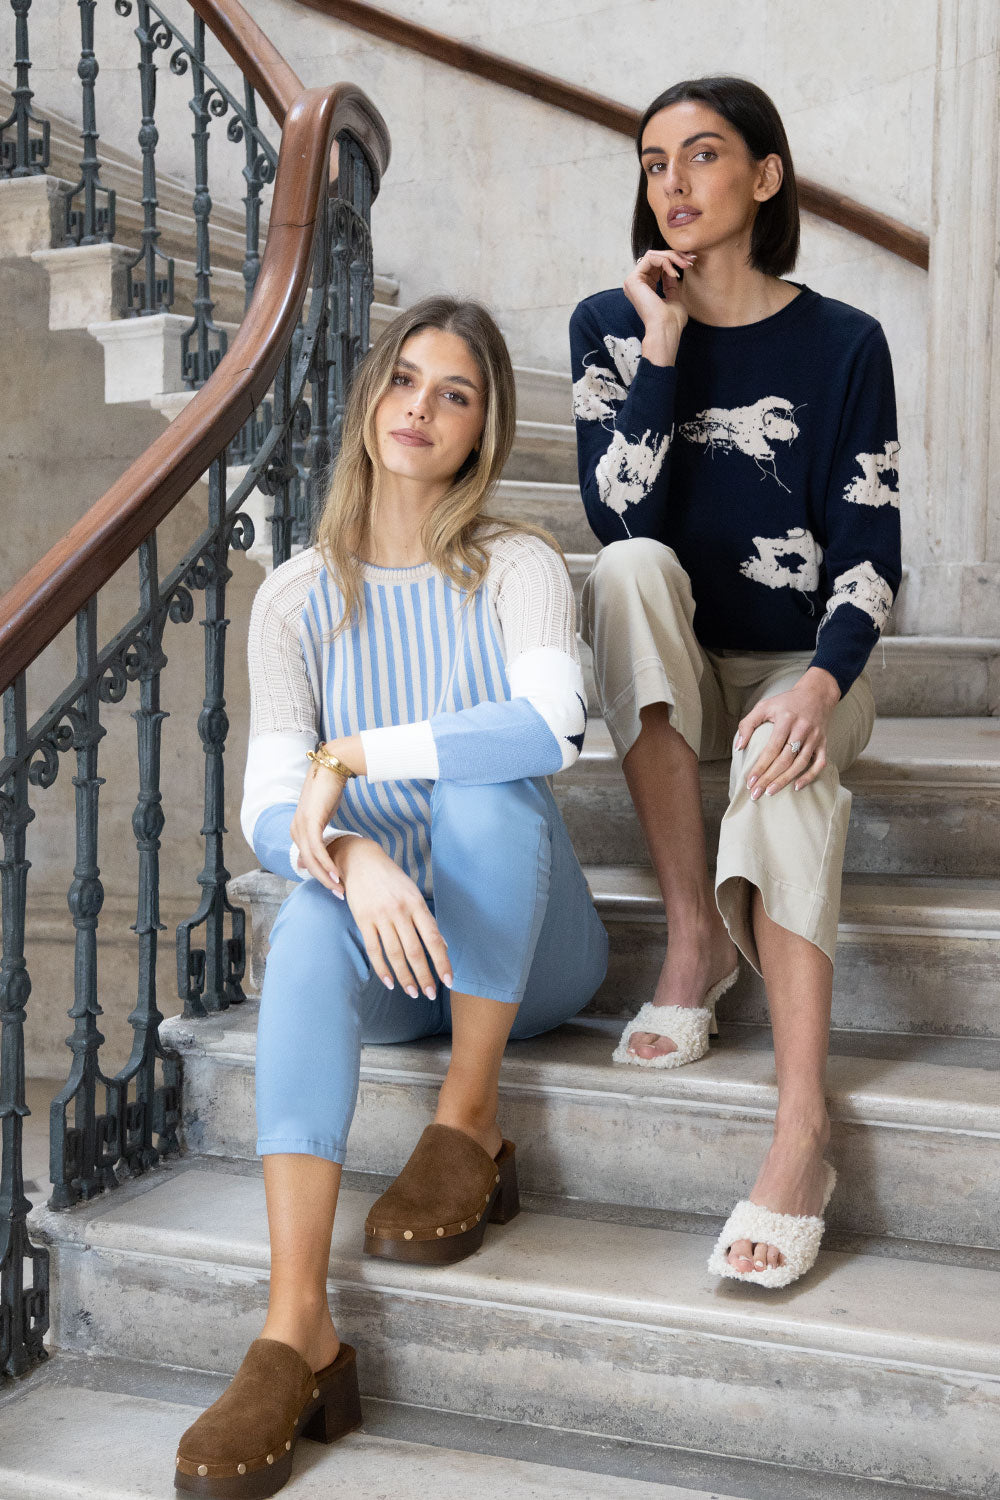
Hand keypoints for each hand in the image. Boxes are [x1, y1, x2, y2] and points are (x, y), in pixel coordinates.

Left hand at [289, 735, 364, 895]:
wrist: (333, 768)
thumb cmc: (330, 790)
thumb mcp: (323, 815)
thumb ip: (319, 833)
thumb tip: (318, 848)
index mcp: (297, 830)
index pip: (306, 860)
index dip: (320, 876)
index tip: (335, 886)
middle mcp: (295, 830)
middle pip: (308, 864)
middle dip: (323, 881)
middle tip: (339, 894)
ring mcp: (301, 826)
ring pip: (311, 860)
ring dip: (326, 876)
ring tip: (340, 888)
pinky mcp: (310, 822)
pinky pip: (317, 850)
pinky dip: (327, 863)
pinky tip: (336, 873)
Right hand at [335, 836, 451, 998]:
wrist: (360, 860)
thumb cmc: (391, 879)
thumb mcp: (413, 893)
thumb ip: (426, 919)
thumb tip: (442, 945)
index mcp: (416, 904)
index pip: (433, 939)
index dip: (442, 962)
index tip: (449, 981)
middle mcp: (400, 911)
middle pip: (415, 951)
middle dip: (424, 976)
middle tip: (430, 994)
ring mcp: (380, 916)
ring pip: (395, 954)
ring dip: (405, 977)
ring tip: (412, 992)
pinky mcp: (363, 920)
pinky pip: (374, 950)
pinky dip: (382, 968)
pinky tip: (390, 982)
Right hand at [623, 248, 693, 363]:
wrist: (666, 330)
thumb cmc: (672, 321)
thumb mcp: (674, 296)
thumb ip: (670, 283)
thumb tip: (673, 269)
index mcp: (643, 289)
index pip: (657, 265)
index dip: (674, 260)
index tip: (690, 262)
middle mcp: (635, 284)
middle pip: (655, 257)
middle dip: (675, 255)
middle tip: (690, 260)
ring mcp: (632, 282)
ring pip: (653, 255)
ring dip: (672, 257)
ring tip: (685, 265)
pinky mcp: (633, 280)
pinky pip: (651, 258)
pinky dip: (666, 261)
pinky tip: (675, 273)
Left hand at [736, 667, 840, 797]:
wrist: (816, 694)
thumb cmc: (786, 702)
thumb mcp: (764, 706)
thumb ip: (748, 724)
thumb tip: (739, 747)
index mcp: (786, 719)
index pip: (772, 748)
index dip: (760, 766)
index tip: (750, 781)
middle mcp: (802, 729)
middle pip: (785, 759)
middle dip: (769, 778)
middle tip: (756, 793)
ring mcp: (815, 737)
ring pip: (800, 764)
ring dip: (785, 780)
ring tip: (770, 792)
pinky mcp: (823, 742)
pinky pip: (819, 763)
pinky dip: (809, 777)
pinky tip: (797, 787)